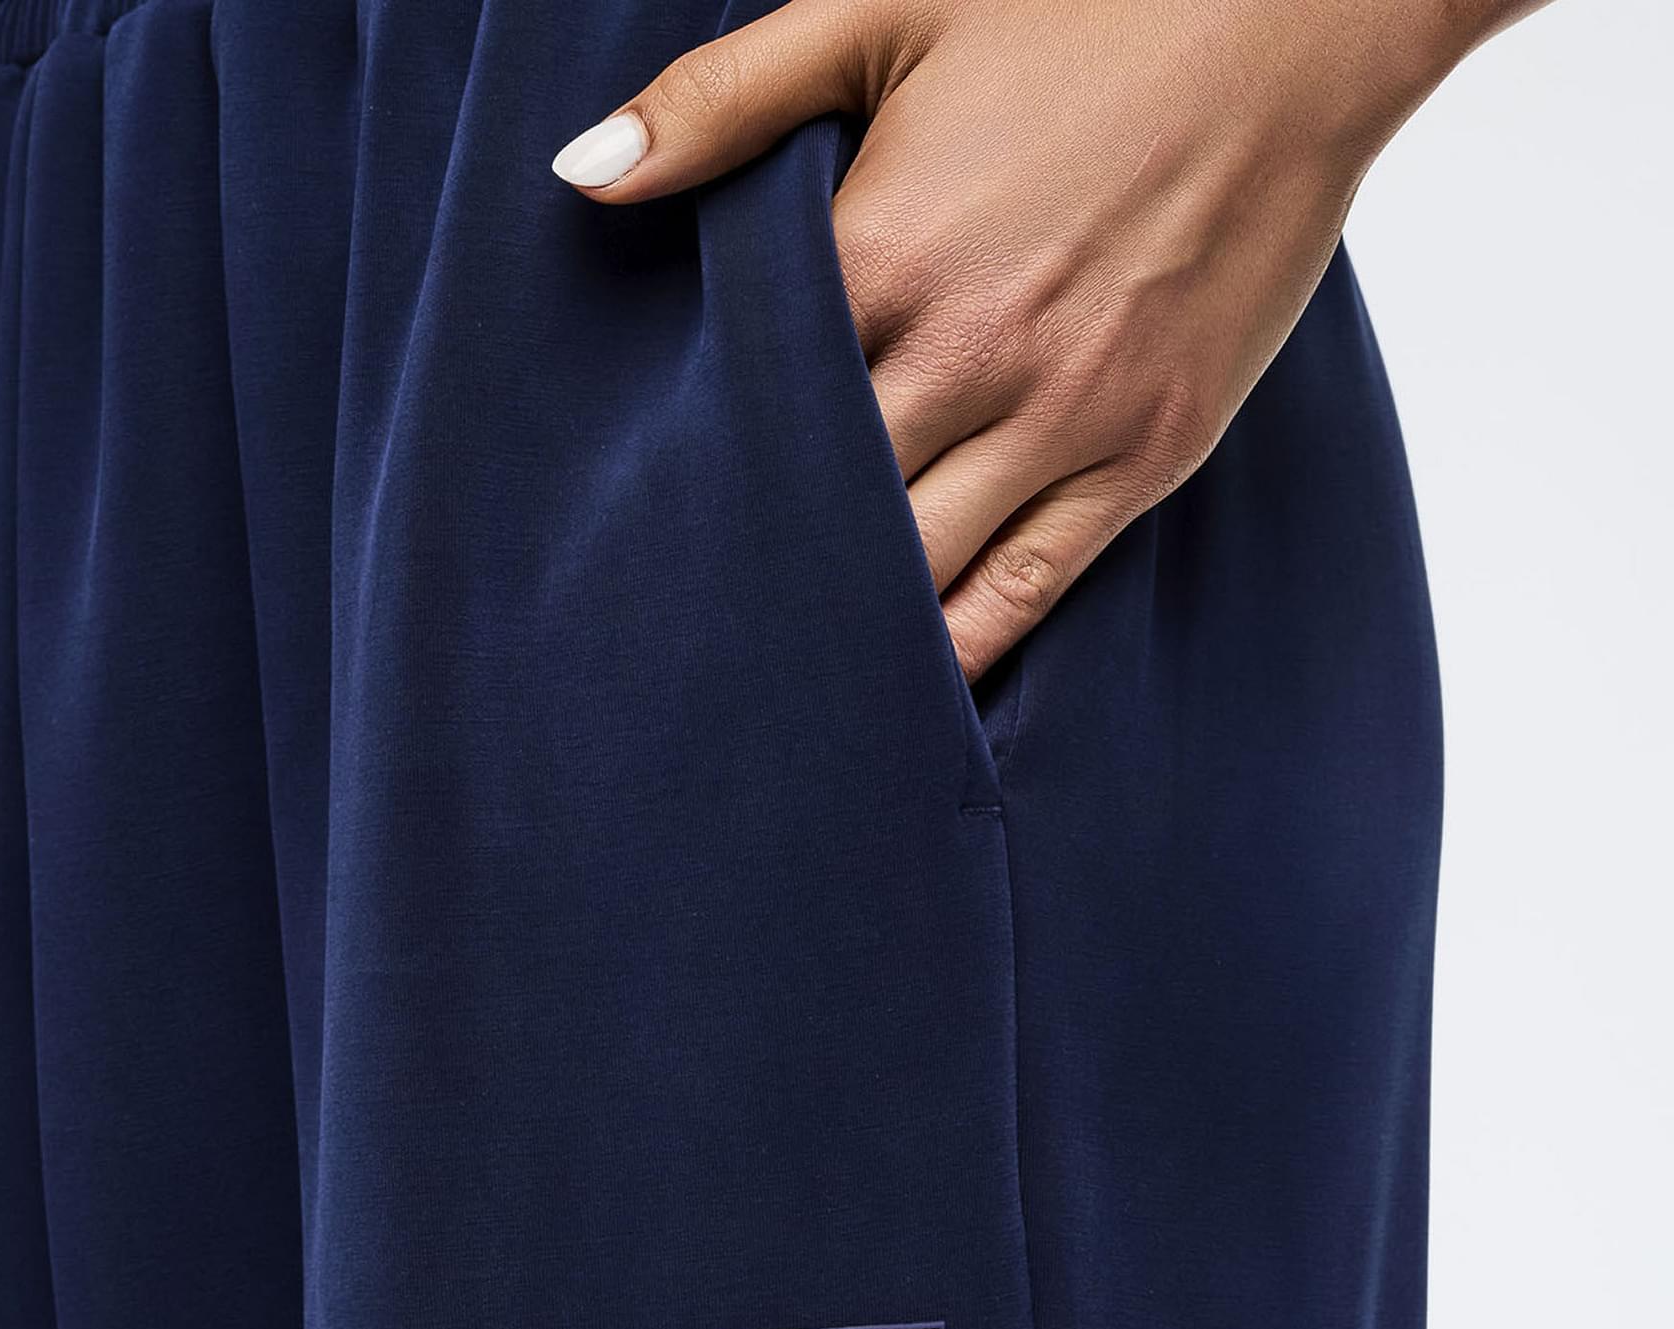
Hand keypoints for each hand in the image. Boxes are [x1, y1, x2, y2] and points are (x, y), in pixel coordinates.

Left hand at [553, 0, 1472, 680]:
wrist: (1301, 13)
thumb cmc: (1085, 2)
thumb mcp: (883, 8)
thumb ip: (725, 101)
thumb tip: (584, 179)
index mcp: (881, 254)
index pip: (751, 414)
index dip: (696, 475)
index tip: (648, 524)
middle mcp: (965, 357)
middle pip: (824, 514)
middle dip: (758, 574)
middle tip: (691, 634)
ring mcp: (1063, 418)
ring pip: (919, 574)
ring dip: (847, 633)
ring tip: (781, 692)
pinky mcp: (1144, 456)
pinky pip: (1033, 590)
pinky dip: (965, 651)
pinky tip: (912, 701)